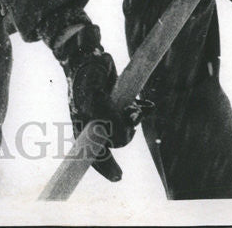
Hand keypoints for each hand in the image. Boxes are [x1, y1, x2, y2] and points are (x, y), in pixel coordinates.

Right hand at [53, 24, 145, 181]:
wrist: (87, 53)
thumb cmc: (85, 77)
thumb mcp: (94, 101)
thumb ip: (108, 121)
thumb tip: (124, 135)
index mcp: (83, 127)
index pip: (92, 155)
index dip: (106, 167)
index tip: (119, 177)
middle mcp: (96, 122)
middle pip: (115, 142)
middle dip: (126, 134)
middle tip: (130, 118)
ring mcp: (108, 112)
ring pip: (127, 127)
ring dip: (134, 119)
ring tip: (135, 108)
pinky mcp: (119, 100)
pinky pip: (135, 112)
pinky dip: (143, 109)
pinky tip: (148, 105)